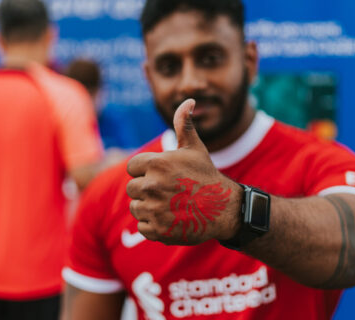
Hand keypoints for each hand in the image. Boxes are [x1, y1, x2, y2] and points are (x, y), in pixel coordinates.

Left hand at [126, 99, 241, 244]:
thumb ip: (184, 124)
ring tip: (170, 205)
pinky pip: (142, 227)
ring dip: (149, 208)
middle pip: (132, 188)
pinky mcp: (157, 230)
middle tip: (169, 192)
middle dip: (146, 190)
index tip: (162, 176)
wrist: (223, 209)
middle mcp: (152, 185)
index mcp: (156, 163)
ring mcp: (154, 209)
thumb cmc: (206, 175)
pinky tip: (171, 219)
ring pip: (136, 208)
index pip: (131, 168)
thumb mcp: (195, 148)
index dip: (145, 171)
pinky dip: (154, 226)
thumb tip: (188, 99)